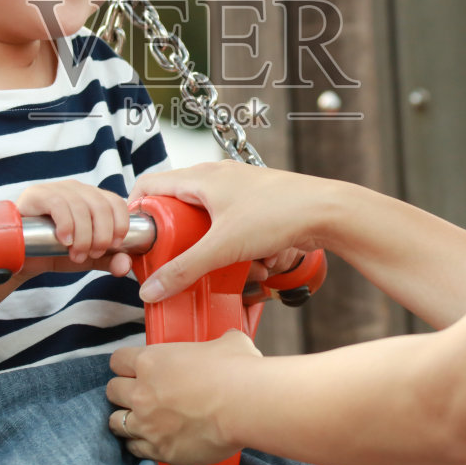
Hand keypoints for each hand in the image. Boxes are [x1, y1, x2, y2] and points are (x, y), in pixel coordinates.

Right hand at [17, 181, 133, 277]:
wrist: (22, 257)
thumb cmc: (56, 251)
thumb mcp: (87, 257)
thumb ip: (108, 260)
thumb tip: (125, 265)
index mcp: (92, 198)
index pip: (116, 201)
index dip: (120, 223)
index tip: (114, 245)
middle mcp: (76, 189)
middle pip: (101, 205)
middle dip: (102, 235)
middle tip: (92, 254)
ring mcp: (56, 188)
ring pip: (81, 206)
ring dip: (83, 236)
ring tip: (76, 254)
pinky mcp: (37, 194)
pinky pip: (58, 204)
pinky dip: (66, 225)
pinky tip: (64, 241)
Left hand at [106, 329, 260, 464]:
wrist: (247, 405)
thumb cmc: (237, 370)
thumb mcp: (226, 343)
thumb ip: (216, 342)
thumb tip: (228, 342)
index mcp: (151, 361)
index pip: (117, 360)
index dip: (126, 365)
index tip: (134, 369)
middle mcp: (142, 392)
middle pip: (112, 391)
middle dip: (123, 392)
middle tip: (139, 395)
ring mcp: (148, 424)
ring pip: (116, 422)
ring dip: (126, 420)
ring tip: (141, 421)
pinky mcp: (160, 450)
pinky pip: (135, 449)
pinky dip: (141, 445)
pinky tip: (151, 441)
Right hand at [128, 162, 331, 301]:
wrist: (329, 211)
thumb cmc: (280, 212)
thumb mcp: (223, 247)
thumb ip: (184, 269)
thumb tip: (152, 288)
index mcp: (200, 176)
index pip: (149, 184)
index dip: (136, 210)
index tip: (136, 238)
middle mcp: (217, 177)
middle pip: (177, 207)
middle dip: (179, 239)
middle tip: (177, 260)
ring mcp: (238, 189)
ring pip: (207, 221)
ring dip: (214, 248)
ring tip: (226, 264)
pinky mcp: (256, 204)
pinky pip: (233, 228)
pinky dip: (238, 247)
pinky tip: (254, 261)